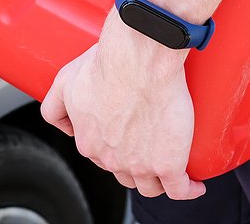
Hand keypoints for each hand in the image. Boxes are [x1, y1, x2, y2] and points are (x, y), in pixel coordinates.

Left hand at [40, 12, 206, 199]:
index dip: (113, 147)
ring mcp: (141, 165)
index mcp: (89, 142)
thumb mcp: (66, 81)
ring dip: (158, 180)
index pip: (101, 156)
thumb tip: (63, 125)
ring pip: (150, 186)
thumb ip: (55, 104)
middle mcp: (112, 159)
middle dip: (133, 163)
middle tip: (148, 144)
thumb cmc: (107, 64)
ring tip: (169, 165)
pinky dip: (188, 190)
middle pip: (125, 173)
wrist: (140, 59)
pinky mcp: (169, 163)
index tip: (126, 137)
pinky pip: (180, 189)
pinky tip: (194, 185)